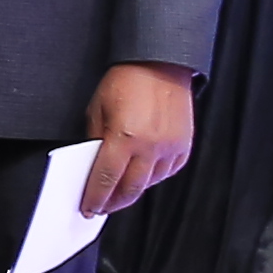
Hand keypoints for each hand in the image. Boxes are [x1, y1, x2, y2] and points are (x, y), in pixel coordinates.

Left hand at [88, 62, 198, 214]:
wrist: (160, 65)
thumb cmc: (126, 81)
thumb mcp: (97, 109)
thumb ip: (95, 140)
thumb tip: (93, 165)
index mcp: (124, 138)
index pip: (105, 180)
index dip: (95, 198)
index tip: (88, 208)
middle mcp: (151, 146)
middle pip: (130, 189)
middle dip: (114, 203)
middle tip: (101, 207)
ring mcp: (171, 147)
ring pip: (150, 183)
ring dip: (133, 190)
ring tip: (119, 193)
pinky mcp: (184, 145)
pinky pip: (168, 172)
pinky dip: (153, 178)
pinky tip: (141, 176)